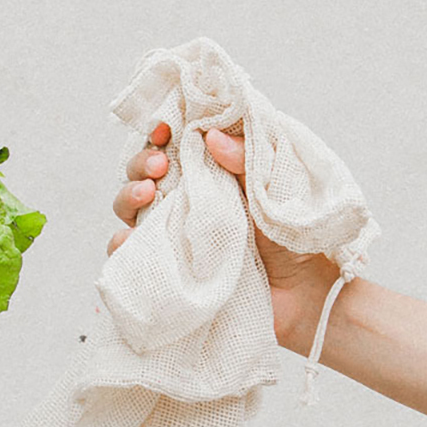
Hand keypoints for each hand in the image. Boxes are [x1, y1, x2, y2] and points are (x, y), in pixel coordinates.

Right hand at [109, 123, 339, 353]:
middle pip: (146, 173)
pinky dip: (122, 244)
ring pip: (131, 209)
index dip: (162, 132)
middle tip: (158, 166)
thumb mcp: (276, 188)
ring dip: (129, 196)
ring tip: (146, 195)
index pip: (176, 144)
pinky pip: (132, 254)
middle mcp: (189, 201)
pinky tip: (131, 238)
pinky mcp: (169, 268)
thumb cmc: (296, 240)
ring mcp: (176, 235)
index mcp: (214, 174)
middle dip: (142, 162)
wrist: (303, 297)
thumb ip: (247, 158)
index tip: (163, 129)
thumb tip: (211, 136)